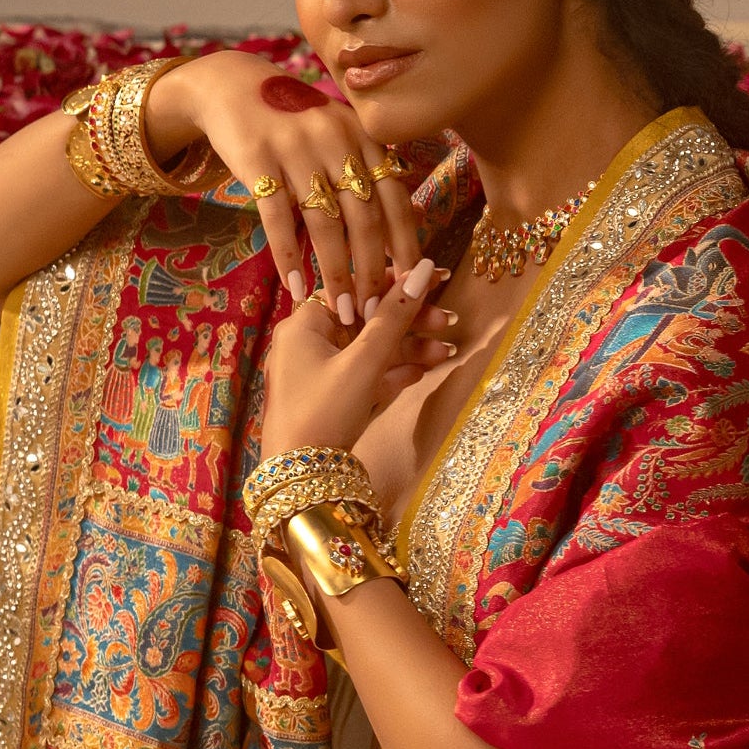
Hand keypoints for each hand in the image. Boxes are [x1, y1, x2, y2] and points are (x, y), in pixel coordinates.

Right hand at [157, 51, 426, 317]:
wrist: (233, 86)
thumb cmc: (295, 121)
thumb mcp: (339, 132)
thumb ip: (369, 169)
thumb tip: (408, 225)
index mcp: (363, 136)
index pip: (395, 197)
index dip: (405, 244)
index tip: (411, 284)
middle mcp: (335, 140)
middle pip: (363, 218)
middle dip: (373, 271)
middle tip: (375, 312)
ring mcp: (295, 149)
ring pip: (324, 224)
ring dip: (336, 274)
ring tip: (341, 310)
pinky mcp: (257, 159)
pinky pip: (277, 219)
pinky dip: (289, 257)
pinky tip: (295, 286)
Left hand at [260, 259, 460, 455]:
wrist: (301, 478)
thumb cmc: (323, 412)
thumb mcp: (363, 362)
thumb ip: (393, 317)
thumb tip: (421, 270)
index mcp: (304, 325)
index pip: (355, 289)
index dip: (396, 283)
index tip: (434, 278)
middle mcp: (307, 344)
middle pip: (366, 320)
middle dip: (409, 322)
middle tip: (448, 320)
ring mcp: (318, 374)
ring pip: (369, 351)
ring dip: (408, 350)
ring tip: (447, 352)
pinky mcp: (330, 401)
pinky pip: (365, 376)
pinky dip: (392, 373)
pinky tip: (424, 371)